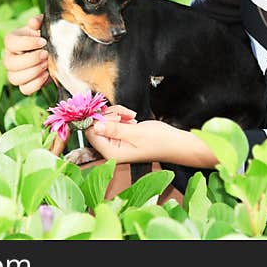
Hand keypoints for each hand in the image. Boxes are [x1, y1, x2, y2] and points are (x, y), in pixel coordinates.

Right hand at [3, 14, 50, 94]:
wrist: (56, 52)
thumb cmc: (47, 36)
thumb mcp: (44, 26)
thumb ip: (39, 22)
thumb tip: (33, 22)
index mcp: (12, 41)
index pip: (10, 43)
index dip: (26, 43)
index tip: (43, 41)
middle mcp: (10, 58)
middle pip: (10, 63)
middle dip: (30, 60)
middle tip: (46, 54)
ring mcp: (15, 73)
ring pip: (14, 78)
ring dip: (33, 72)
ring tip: (46, 65)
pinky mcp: (24, 85)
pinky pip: (24, 89)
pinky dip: (36, 84)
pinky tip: (46, 74)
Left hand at [85, 109, 216, 168]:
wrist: (175, 142)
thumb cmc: (159, 141)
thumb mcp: (136, 133)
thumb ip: (114, 129)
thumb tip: (95, 125)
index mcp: (112, 153)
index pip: (91, 133)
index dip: (98, 119)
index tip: (110, 112)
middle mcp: (111, 150)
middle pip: (96, 125)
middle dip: (110, 115)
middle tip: (126, 115)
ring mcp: (115, 142)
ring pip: (105, 120)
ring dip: (117, 113)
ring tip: (131, 116)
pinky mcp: (120, 135)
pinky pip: (113, 121)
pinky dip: (120, 115)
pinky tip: (131, 118)